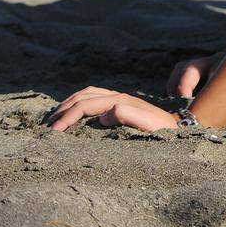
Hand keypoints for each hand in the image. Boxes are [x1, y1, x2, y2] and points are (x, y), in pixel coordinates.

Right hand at [46, 87, 178, 132]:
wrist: (179, 127)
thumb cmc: (163, 130)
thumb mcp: (150, 124)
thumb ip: (129, 116)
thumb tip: (103, 114)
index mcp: (120, 101)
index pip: (85, 105)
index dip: (67, 117)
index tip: (53, 132)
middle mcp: (118, 96)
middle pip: (82, 97)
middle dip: (62, 110)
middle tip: (47, 127)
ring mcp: (118, 98)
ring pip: (86, 94)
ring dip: (68, 103)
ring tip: (54, 118)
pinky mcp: (119, 103)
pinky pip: (93, 97)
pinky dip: (78, 102)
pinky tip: (72, 113)